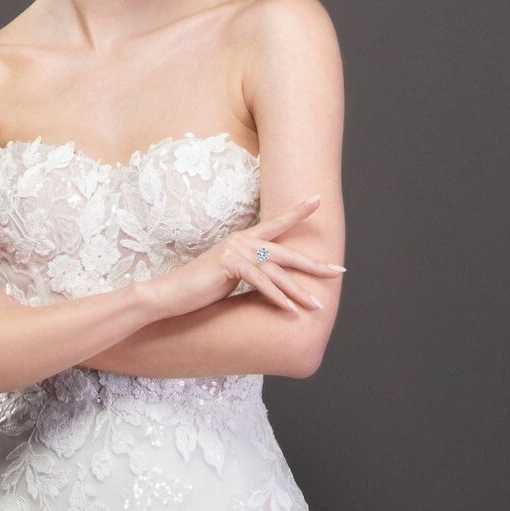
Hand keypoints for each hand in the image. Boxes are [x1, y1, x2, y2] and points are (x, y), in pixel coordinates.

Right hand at [144, 193, 340, 319]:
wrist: (171, 294)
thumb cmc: (200, 288)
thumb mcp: (231, 276)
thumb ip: (252, 272)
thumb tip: (272, 279)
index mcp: (243, 240)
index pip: (276, 224)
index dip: (298, 212)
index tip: (318, 199)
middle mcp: (242, 241)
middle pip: (286, 253)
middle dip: (314, 265)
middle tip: (339, 271)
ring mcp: (236, 251)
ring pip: (277, 272)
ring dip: (299, 292)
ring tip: (317, 305)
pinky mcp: (229, 265)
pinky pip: (261, 283)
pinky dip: (278, 298)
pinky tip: (292, 310)